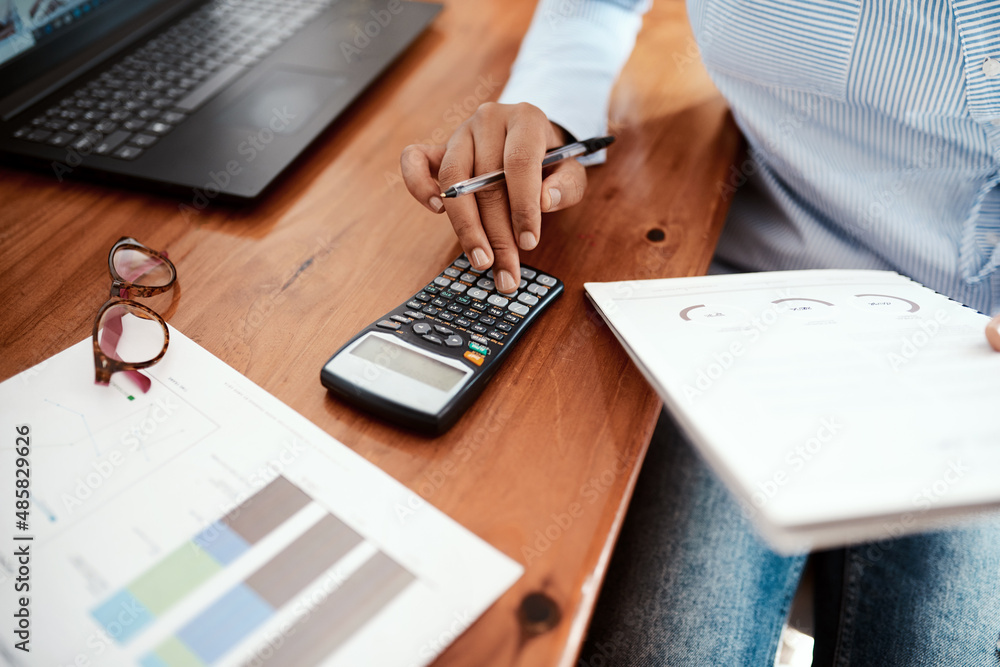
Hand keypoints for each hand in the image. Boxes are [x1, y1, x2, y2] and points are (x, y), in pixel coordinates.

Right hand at [401, 102, 586, 292]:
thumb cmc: (551, 159)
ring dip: (466, 226)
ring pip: (453, 179)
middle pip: (485, 180)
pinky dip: (419, 185)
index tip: (528, 243)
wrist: (531, 139)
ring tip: (481, 260)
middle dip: (497, 234)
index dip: (523, 206)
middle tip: (506, 272)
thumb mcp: (572, 170)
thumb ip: (566, 186)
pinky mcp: (439, 148)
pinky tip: (436, 210)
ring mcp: (460, 133)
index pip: (519, 162)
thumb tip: (545, 202)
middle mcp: (489, 120)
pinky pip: (415, 161)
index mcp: (525, 118)